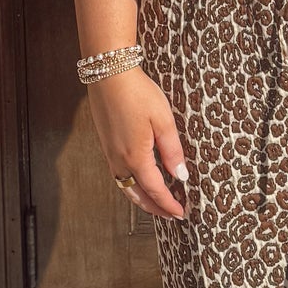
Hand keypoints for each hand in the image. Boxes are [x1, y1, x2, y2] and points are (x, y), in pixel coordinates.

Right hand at [87, 70, 186, 219]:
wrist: (108, 73)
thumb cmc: (137, 93)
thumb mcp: (163, 121)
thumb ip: (172, 151)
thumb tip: (181, 176)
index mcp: (135, 157)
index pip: (155, 190)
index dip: (169, 204)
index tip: (181, 213)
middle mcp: (119, 160)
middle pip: (137, 195)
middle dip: (154, 207)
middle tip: (170, 214)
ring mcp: (109, 152)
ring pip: (125, 186)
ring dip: (141, 197)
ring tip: (156, 201)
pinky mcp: (105, 143)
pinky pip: (118, 173)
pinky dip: (131, 183)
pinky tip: (140, 177)